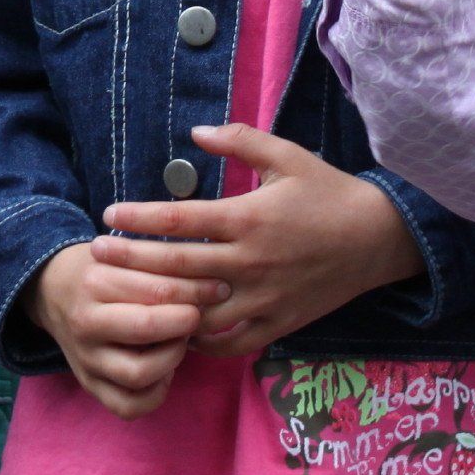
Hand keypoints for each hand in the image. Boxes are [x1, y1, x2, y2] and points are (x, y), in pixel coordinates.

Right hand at [22, 241, 223, 417]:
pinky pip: (127, 406)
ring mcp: (85, 358)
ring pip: (138, 373)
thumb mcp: (123, 252)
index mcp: (95, 282)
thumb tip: (214, 280)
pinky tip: (164, 372)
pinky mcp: (88, 384)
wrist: (51, 291)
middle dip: (185, 323)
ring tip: (180, 342)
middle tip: (199, 316)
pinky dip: (154, 394)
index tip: (220, 288)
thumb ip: (161, 263)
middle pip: (147, 329)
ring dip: (172, 358)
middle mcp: (86, 322)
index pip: (158, 290)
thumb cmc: (101, 268)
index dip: (198, 290)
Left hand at [90, 124, 425, 355]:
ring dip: (159, 305)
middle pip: (178, 267)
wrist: (379, 238)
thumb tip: (194, 132)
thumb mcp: (287, 155)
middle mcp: (251, 261)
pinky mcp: (278, 323)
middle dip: (131, 262)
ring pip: (199, 310)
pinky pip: (230, 342)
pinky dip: (200, 341)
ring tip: (124, 298)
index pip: (182, 220)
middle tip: (95, 256)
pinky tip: (176, 332)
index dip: (140, 218)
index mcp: (250, 218)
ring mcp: (264, 297)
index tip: (109, 216)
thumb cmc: (328, 192)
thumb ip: (240, 140)